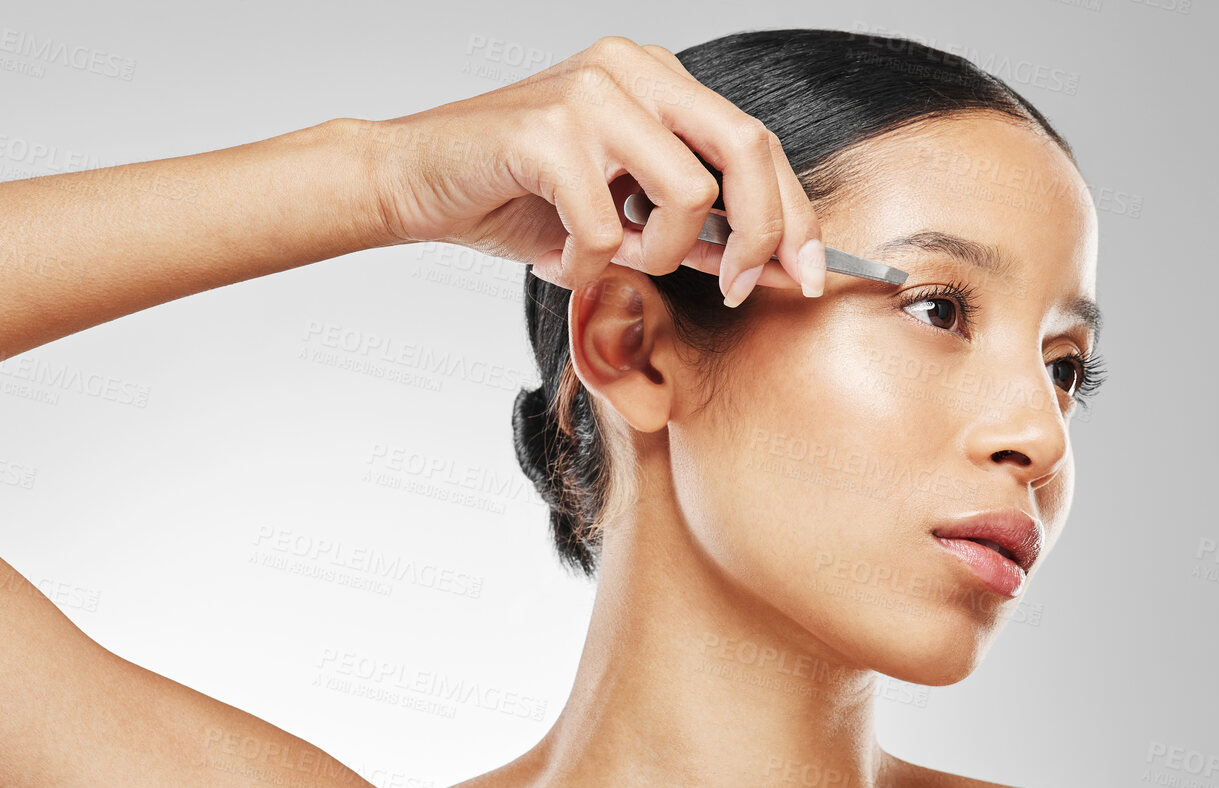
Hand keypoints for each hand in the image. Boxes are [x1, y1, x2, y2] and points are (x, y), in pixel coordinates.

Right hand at [363, 35, 826, 302]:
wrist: (411, 182)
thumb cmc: (509, 197)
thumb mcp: (616, 215)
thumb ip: (687, 228)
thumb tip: (766, 264)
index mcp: (655, 77)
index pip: (755, 140)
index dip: (794, 213)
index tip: (807, 274)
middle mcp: (630, 69)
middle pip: (747, 148)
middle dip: (763, 233)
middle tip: (738, 288)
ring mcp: (590, 94)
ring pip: (687, 194)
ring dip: (656, 254)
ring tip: (605, 256)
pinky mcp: (548, 131)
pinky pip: (606, 229)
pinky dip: (588, 266)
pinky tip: (558, 257)